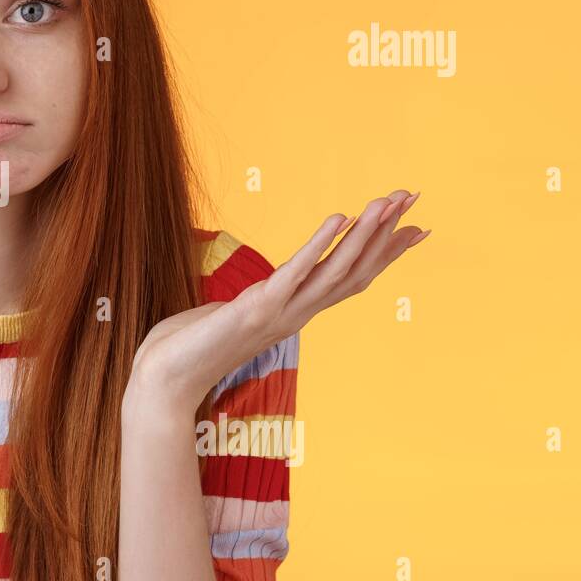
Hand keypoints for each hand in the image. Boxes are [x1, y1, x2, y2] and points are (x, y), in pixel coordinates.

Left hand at [126, 189, 428, 421]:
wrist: (164, 382)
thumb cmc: (192, 348)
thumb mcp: (233, 316)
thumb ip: (255, 304)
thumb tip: (263, 294)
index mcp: (293, 313)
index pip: (350, 279)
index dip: (383, 253)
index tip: (416, 226)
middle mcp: (295, 315)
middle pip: (353, 271)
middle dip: (385, 234)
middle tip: (413, 198)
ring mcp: (279, 314)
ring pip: (333, 272)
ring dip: (363, 236)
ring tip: (385, 202)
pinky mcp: (256, 309)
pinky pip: (294, 274)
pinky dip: (318, 245)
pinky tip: (338, 217)